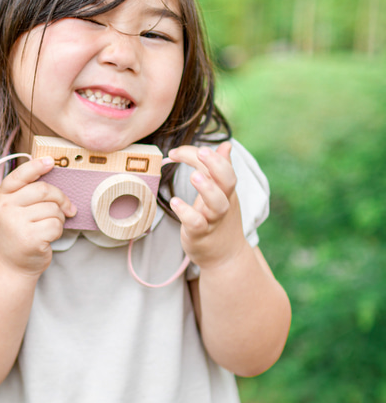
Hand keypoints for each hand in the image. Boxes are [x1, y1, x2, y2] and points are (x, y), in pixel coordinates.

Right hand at [0, 157, 75, 276]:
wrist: (11, 266)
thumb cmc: (18, 234)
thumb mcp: (15, 210)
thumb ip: (27, 193)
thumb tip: (53, 174)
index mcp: (2, 197)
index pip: (20, 174)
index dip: (37, 166)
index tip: (50, 161)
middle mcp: (6, 208)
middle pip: (44, 190)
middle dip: (60, 198)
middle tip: (66, 208)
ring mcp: (16, 223)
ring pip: (53, 209)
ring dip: (59, 218)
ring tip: (49, 226)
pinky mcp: (29, 238)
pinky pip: (56, 225)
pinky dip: (58, 231)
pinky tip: (48, 237)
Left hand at [167, 142, 246, 269]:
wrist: (225, 258)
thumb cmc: (220, 221)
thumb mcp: (223, 194)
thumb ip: (221, 169)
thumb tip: (226, 145)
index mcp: (226, 191)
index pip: (222, 166)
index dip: (205, 155)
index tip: (176, 152)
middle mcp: (223, 203)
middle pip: (227, 181)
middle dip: (216, 165)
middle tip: (201, 152)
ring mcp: (213, 220)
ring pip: (217, 203)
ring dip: (207, 188)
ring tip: (193, 175)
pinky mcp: (200, 235)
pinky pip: (197, 223)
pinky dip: (187, 213)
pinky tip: (176, 202)